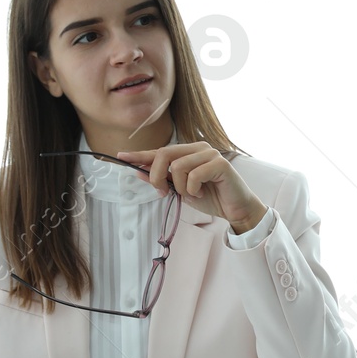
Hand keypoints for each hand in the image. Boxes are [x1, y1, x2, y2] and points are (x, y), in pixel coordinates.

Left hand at [116, 141, 268, 232]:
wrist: (235, 209)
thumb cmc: (211, 198)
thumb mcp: (181, 190)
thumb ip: (163, 180)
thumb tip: (138, 172)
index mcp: (189, 151)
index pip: (160, 151)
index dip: (140, 155)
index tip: (121, 156)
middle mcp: (199, 147)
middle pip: (164, 154)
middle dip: (157, 176)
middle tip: (163, 192)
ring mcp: (210, 154)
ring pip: (178, 166)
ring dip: (180, 187)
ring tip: (192, 194)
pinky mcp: (220, 164)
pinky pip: (194, 175)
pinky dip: (193, 189)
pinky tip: (202, 192)